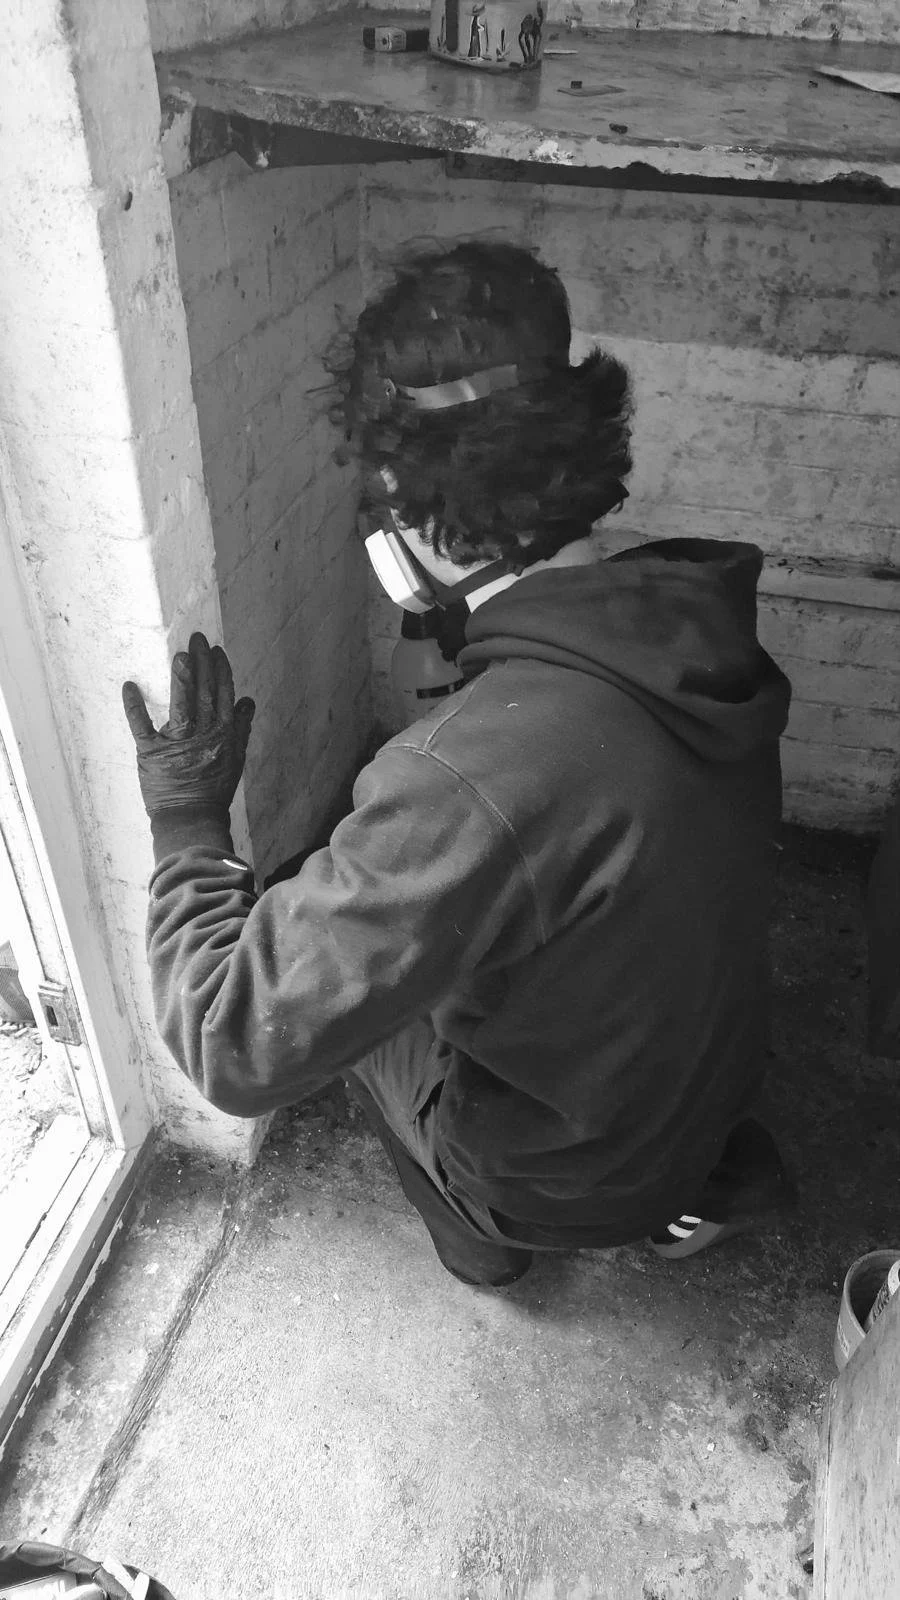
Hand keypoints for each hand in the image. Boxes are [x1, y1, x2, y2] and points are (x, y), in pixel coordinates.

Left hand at [122, 633, 254, 817]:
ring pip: (181, 706)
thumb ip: (242, 728)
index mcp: (224, 734)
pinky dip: (134, 707)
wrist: (192, 818)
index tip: (217, 650)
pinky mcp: (151, 753)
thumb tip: (247, 701)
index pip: (223, 695)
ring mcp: (177, 744)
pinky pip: (141, 726)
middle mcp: (203, 736)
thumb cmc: (214, 789)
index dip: (221, 670)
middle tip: (197, 639)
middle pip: (204, 693)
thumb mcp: (236, 758)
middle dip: (202, 663)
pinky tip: (129, 686)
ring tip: (180, 656)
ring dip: (181, 680)